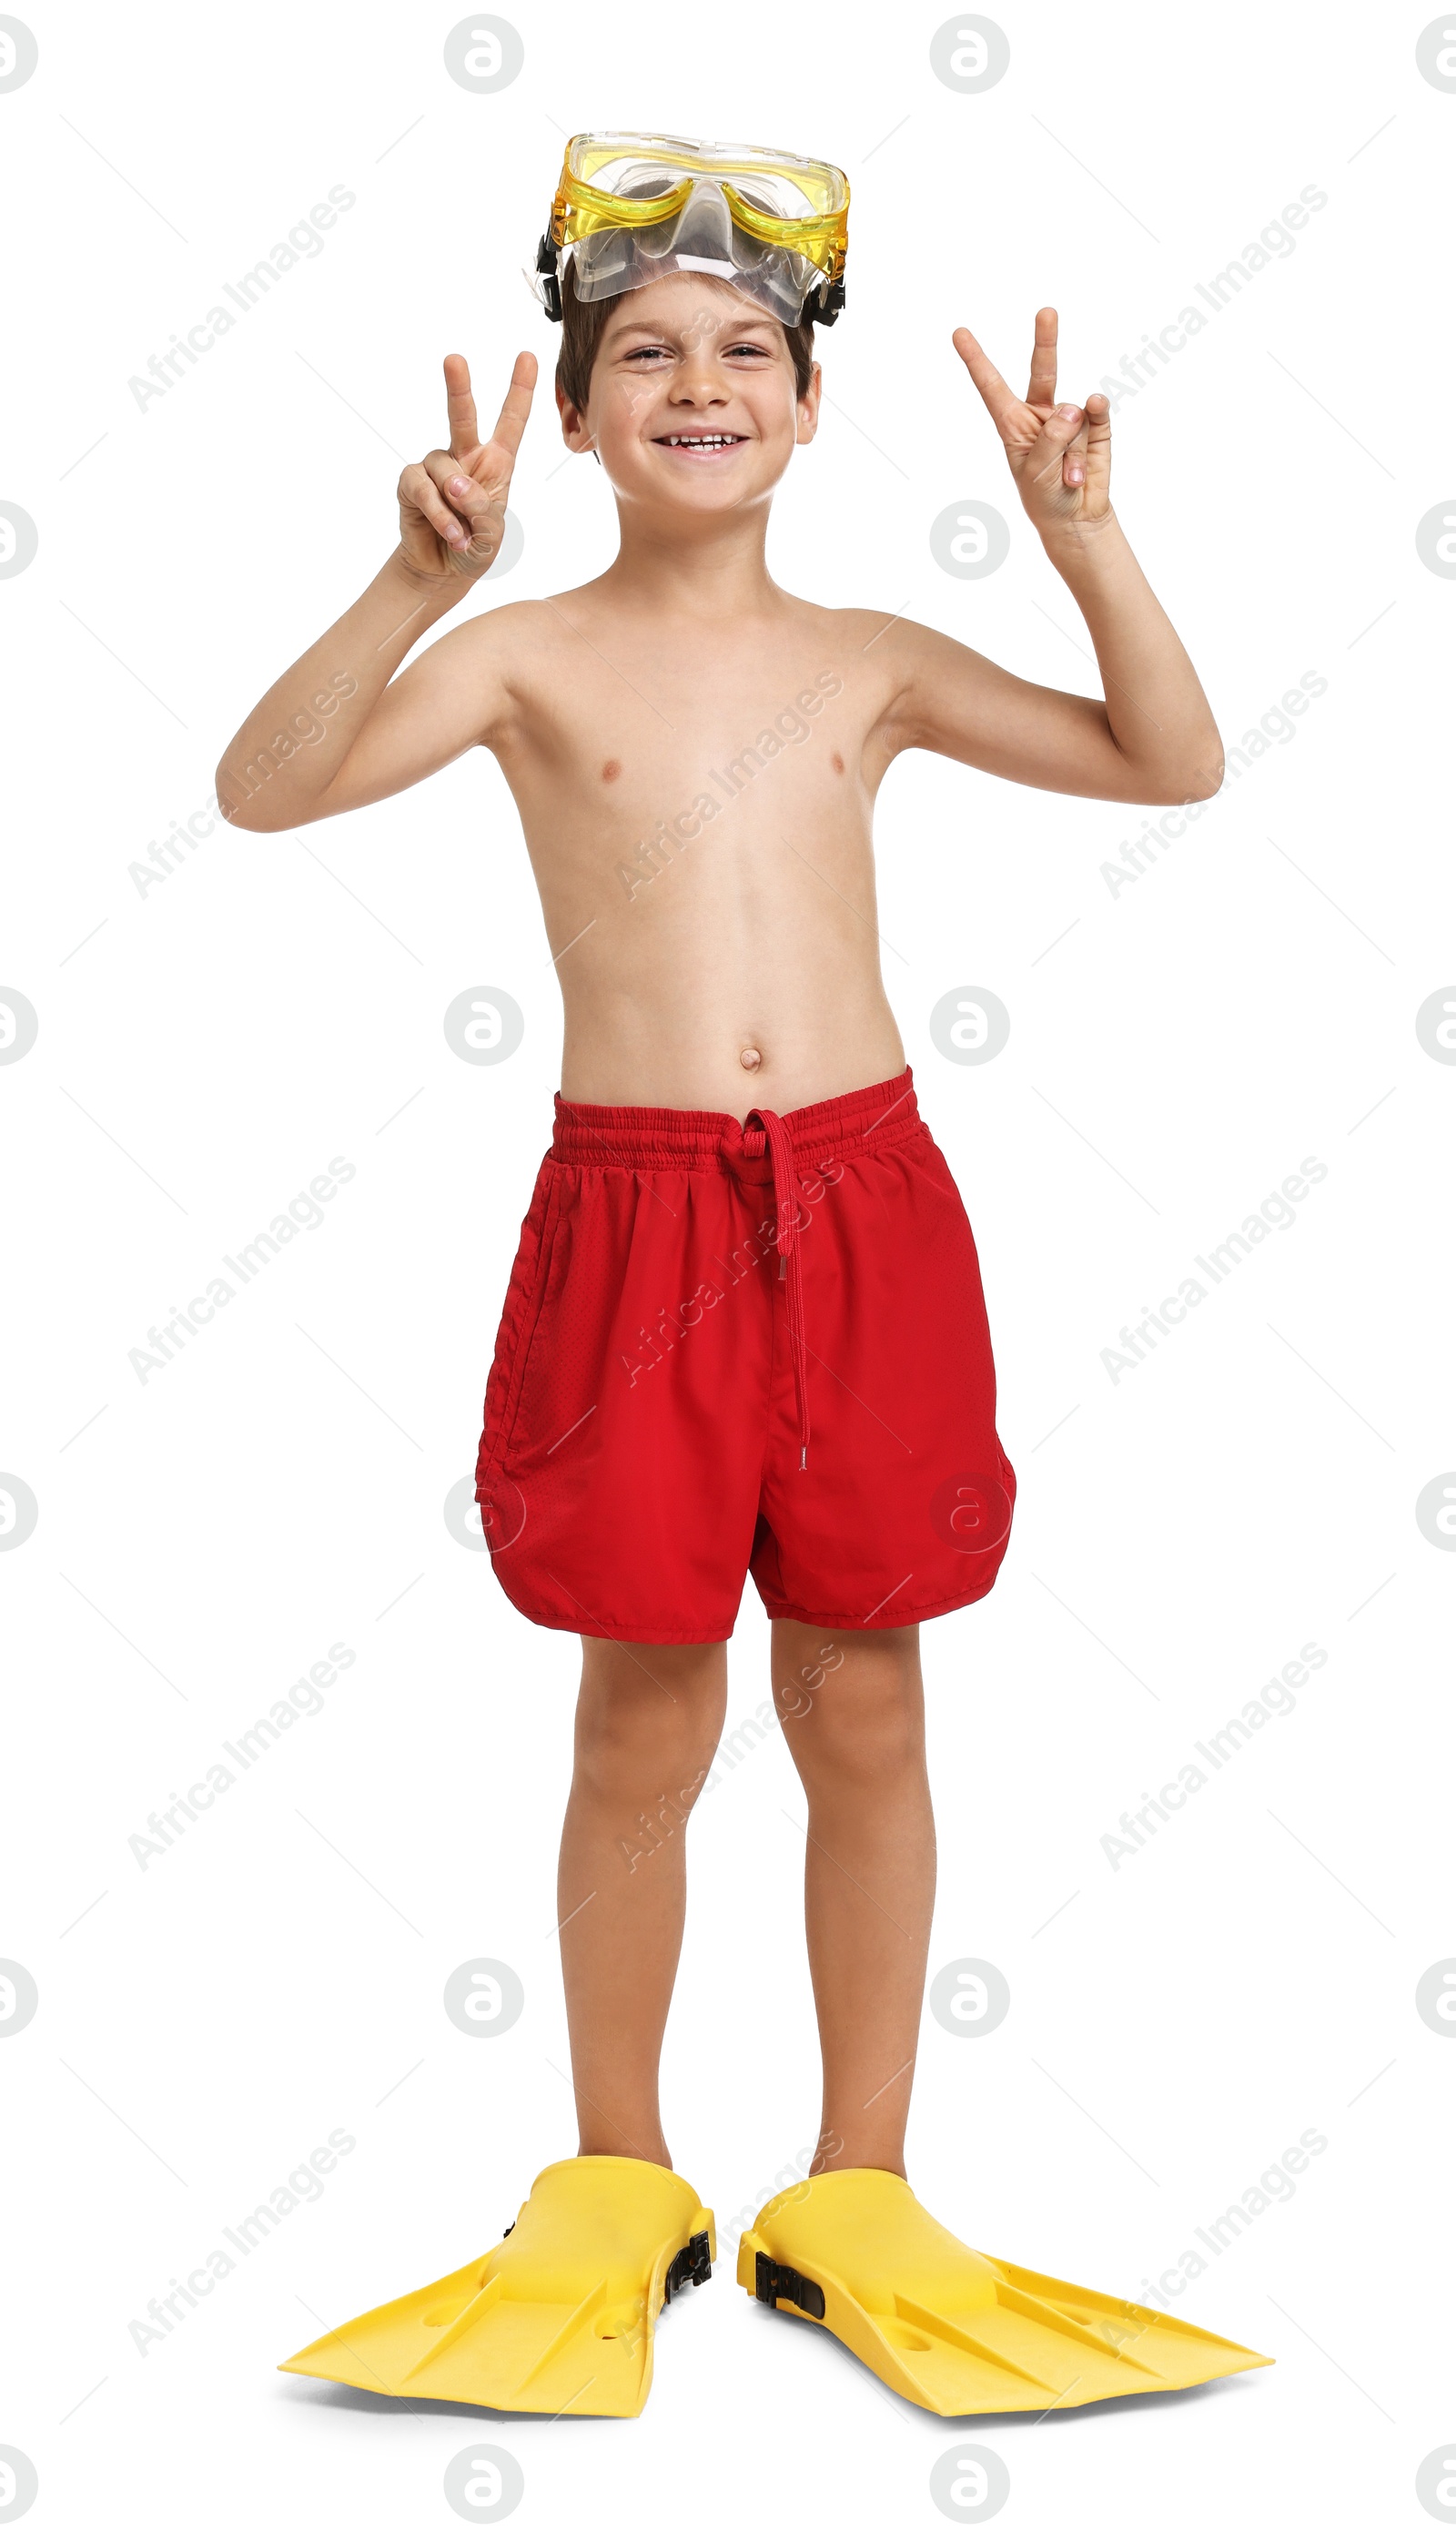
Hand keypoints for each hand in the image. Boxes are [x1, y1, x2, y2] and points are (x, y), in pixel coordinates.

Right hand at [397, 351, 536, 586]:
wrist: (443, 570)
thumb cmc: (475, 546)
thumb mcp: (493, 534)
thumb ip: (484, 511)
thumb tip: (458, 487)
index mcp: (495, 462)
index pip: (511, 422)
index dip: (520, 389)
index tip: (527, 356)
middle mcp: (465, 456)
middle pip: (462, 416)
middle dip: (458, 386)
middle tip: (454, 358)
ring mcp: (436, 468)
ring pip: (444, 469)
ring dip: (456, 504)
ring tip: (462, 533)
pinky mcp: (412, 483)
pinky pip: (423, 489)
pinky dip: (439, 513)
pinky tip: (450, 533)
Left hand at [952, 310, 1110, 541]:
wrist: (1076, 519)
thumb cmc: (1045, 498)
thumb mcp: (1035, 474)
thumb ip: (1050, 440)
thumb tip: (1075, 406)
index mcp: (1013, 423)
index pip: (992, 387)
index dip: (976, 360)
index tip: (958, 333)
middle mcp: (1042, 414)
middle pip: (1043, 371)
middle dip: (1045, 341)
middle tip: (1046, 312)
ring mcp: (1071, 417)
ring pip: (1072, 416)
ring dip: (1070, 450)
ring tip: (1067, 475)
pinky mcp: (1097, 424)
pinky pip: (1097, 412)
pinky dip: (1096, 421)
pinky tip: (1091, 436)